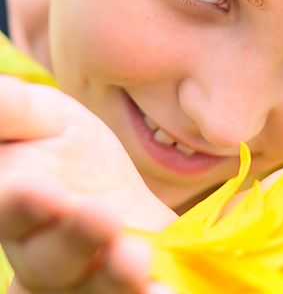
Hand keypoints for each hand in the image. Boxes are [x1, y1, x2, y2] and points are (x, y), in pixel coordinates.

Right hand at [0, 76, 176, 292]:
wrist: (103, 176)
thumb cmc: (58, 141)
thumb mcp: (38, 114)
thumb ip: (9, 110)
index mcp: (14, 206)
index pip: (10, 212)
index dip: (21, 207)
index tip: (37, 190)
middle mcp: (42, 251)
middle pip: (47, 263)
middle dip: (72, 242)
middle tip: (100, 215)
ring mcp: (86, 272)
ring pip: (88, 290)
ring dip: (110, 279)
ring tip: (135, 258)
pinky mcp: (130, 277)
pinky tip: (165, 292)